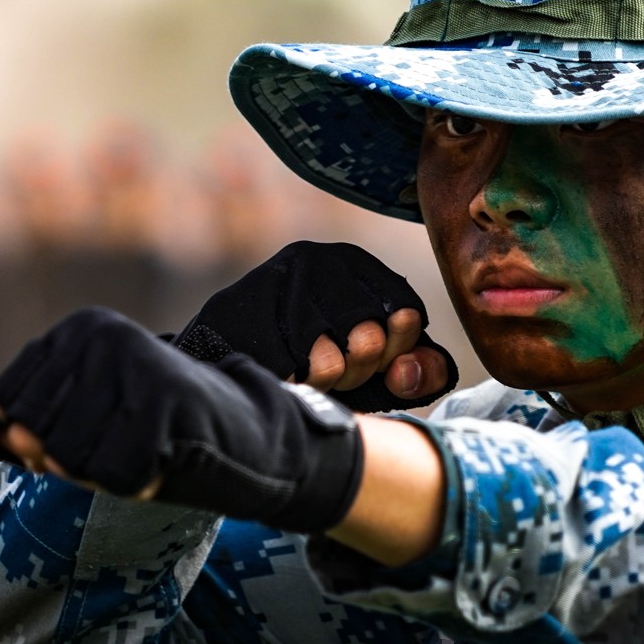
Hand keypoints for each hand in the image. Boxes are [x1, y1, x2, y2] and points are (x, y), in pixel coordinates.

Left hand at [0, 307, 365, 532]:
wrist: (253, 437)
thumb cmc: (158, 434)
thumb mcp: (83, 425)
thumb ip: (32, 433)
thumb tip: (10, 438)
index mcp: (75, 328)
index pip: (5, 405)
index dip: (41, 438)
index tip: (96, 426)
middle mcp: (100, 333)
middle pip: (35, 434)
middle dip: (73, 459)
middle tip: (127, 440)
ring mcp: (133, 361)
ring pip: (70, 458)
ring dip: (106, 474)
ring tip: (146, 448)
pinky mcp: (165, 399)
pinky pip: (113, 476)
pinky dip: (138, 484)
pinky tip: (166, 459)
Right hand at [173, 241, 458, 410]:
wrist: (222, 359)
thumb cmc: (314, 363)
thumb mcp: (378, 366)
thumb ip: (420, 370)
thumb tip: (407, 370)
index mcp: (356, 263)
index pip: (406, 315)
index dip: (395, 353)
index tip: (374, 360)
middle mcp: (318, 259)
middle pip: (370, 340)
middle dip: (357, 371)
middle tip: (333, 369)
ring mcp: (277, 281)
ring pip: (328, 361)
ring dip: (321, 382)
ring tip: (305, 370)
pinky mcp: (241, 308)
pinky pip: (288, 371)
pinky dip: (291, 384)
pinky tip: (283, 372)